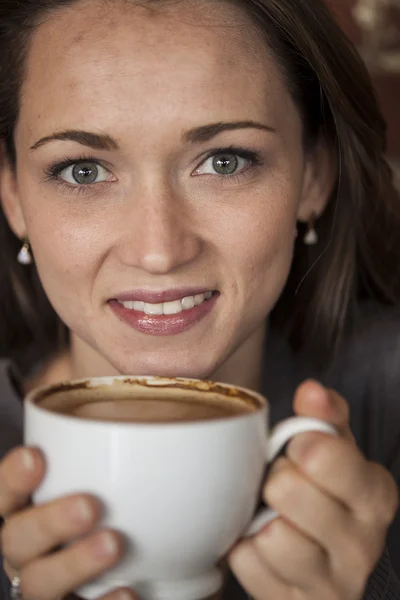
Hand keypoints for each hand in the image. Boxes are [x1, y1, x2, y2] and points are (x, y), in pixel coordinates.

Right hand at [0, 448, 136, 599]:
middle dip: (48, 521)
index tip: (34, 456)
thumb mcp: (109, 478)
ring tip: (114, 544)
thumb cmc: (116, 510)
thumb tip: (146, 395)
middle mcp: (27, 552)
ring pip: (38, 583)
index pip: (5, 495)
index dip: (11, 479)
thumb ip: (109, 450)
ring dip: (74, 564)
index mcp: (28, 512)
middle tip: (89, 506)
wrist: (142, 572)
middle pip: (16, 540)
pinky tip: (129, 592)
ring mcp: (45, 588)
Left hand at [228, 380, 398, 599]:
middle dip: (276, 481)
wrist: (321, 564)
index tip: (300, 451)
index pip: (322, 454)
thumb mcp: (333, 451)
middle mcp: (363, 543)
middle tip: (283, 487)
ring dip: (260, 519)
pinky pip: (247, 562)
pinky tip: (261, 545)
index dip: (297, 446)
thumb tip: (312, 390)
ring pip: (270, 533)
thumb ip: (325, 416)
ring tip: (273, 517)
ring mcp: (333, 583)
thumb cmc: (324, 496)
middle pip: (287, 489)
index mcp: (375, 494)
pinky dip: (245, 548)